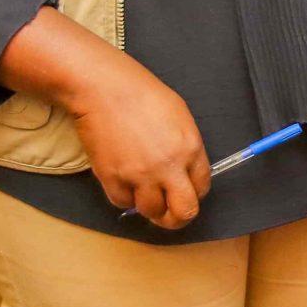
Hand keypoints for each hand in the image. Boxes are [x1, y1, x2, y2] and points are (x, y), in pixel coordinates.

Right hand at [64, 50, 210, 229]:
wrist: (104, 88)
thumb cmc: (141, 94)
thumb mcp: (180, 116)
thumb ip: (186, 147)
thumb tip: (186, 171)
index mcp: (190, 148)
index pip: (202, 187)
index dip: (195, 193)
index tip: (186, 192)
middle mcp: (168, 166)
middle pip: (184, 212)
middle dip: (179, 217)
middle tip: (171, 214)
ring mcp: (139, 174)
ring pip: (152, 212)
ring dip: (149, 206)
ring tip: (144, 193)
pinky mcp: (112, 178)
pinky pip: (122, 203)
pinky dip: (124, 197)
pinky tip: (124, 181)